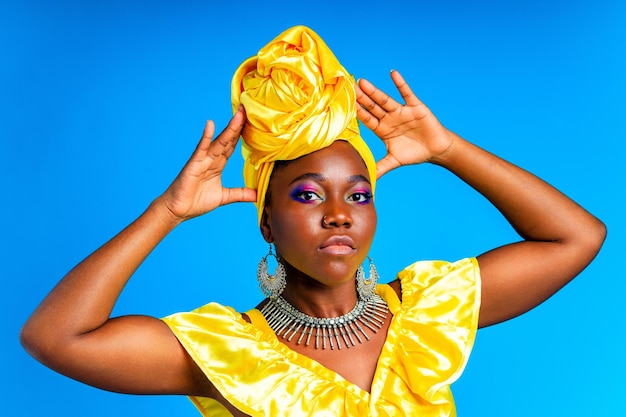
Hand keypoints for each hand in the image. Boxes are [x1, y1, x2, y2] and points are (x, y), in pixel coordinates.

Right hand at [159, 106, 256, 221]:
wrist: (177, 210)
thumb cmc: (196, 201)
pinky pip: (201, 148)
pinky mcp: (194, 164)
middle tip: (247, 110)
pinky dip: (206, 136)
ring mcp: (202, 160)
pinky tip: (210, 124)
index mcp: (218, 165)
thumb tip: (257, 196)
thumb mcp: (224, 197)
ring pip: (219, 141)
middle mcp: (211, 159)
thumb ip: (239, 194)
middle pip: (228, 140)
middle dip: (238, 125)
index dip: (241, 134)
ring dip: (229, 128)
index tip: (252, 122)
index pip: (232, 146)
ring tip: (239, 114)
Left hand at [356, 70, 453, 177]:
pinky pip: (406, 93)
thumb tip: (367, 179)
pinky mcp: (415, 107)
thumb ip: (380, 168)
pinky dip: (400, 83)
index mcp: (383, 130)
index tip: (346, 106)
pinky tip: (393, 73)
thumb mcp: (394, 161)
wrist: (436, 150)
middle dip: (361, 99)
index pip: (367, 120)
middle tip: (349, 88)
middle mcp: (390, 118)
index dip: (357, 113)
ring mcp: (401, 111)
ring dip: (374, 91)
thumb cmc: (414, 153)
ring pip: (385, 100)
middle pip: (372, 107)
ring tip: (362, 82)